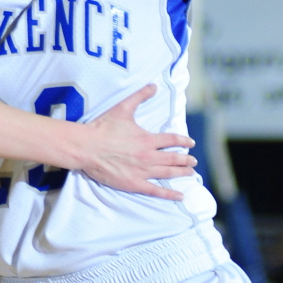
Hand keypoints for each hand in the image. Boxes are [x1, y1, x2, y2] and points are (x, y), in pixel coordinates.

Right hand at [81, 84, 196, 199]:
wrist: (88, 147)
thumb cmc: (104, 127)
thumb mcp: (123, 108)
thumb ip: (140, 96)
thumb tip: (154, 85)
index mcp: (147, 139)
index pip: (171, 139)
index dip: (183, 141)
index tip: (191, 143)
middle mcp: (149, 156)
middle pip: (173, 158)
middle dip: (185, 159)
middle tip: (194, 161)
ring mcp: (143, 171)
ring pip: (168, 173)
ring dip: (181, 173)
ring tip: (191, 173)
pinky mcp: (134, 183)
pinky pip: (156, 191)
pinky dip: (169, 194)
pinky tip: (180, 196)